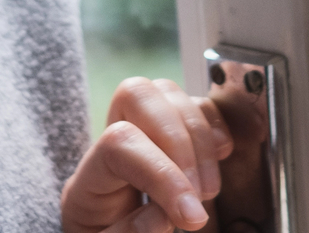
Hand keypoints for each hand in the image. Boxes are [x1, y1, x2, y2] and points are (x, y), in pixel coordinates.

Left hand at [61, 76, 233, 232]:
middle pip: (137, 95)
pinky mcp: (169, 136)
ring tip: (208, 188)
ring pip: (167, 92)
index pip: (118, 143)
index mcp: (87, 179)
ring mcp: (140, 132)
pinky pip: (192, 104)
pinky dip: (212, 122)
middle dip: (180, 141)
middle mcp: (110, 142)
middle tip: (201, 194)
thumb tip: (163, 216)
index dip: (162, 173)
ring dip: (199, 136)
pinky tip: (221, 152)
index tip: (191, 215)